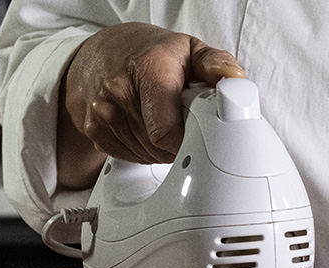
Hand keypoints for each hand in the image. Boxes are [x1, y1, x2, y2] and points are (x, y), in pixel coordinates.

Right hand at [57, 22, 245, 188]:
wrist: (107, 51)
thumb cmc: (154, 54)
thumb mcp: (190, 50)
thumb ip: (217, 65)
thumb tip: (235, 80)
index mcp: (148, 70)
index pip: (166, 133)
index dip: (188, 142)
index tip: (199, 134)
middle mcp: (119, 90)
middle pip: (158, 147)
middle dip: (178, 143)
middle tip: (182, 121)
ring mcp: (102, 111)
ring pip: (145, 155)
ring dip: (160, 148)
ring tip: (162, 121)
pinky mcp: (93, 128)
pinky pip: (127, 156)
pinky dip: (141, 150)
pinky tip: (144, 128)